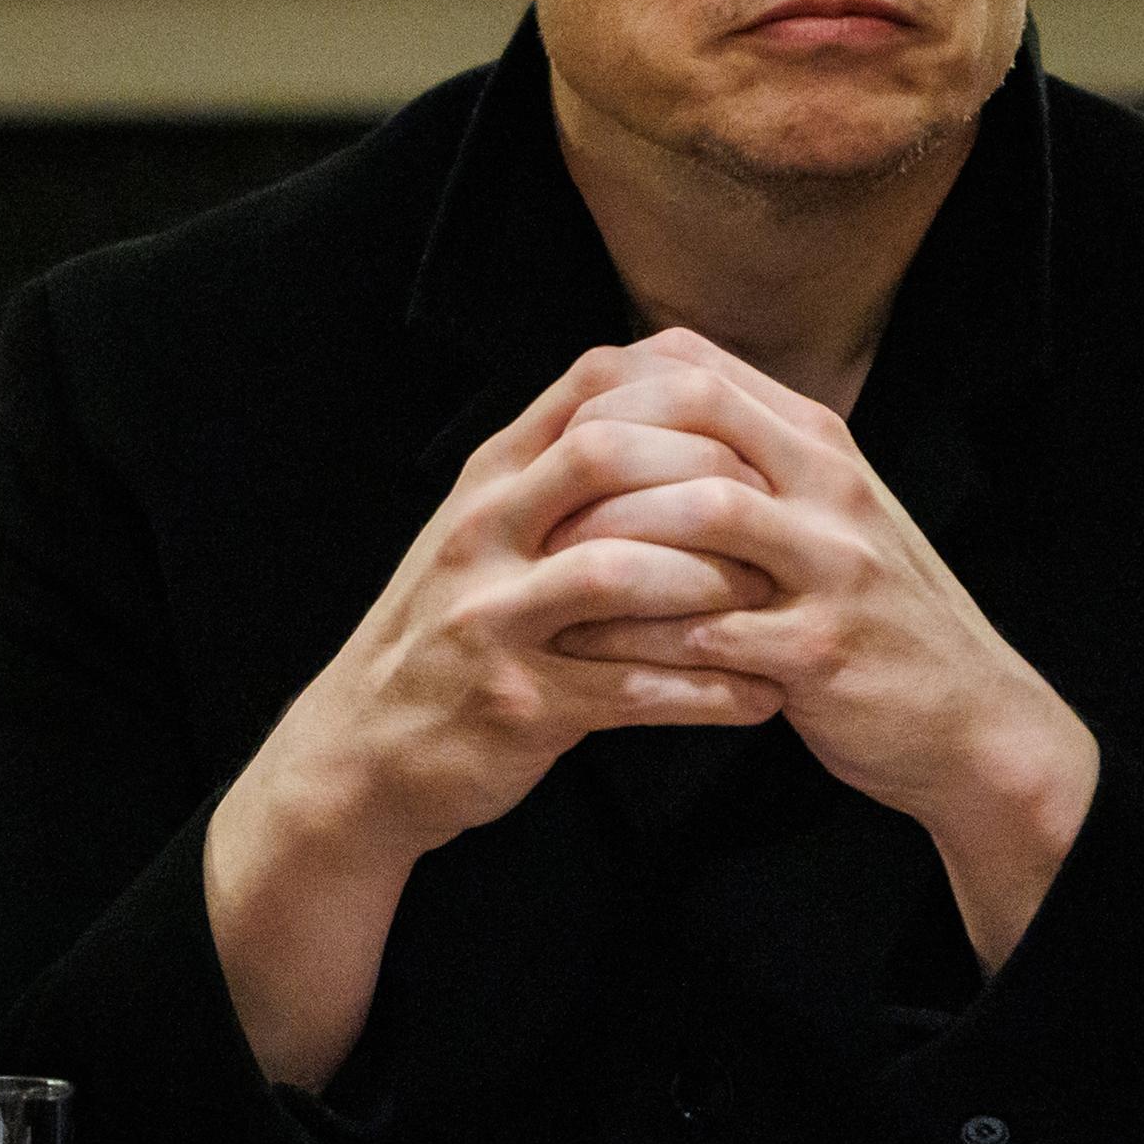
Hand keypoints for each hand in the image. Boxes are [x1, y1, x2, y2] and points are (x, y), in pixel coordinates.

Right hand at [205, 341, 785, 1086]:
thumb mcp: (484, 533)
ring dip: (713, 584)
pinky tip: (764, 699)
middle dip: (707, 477)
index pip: (590, 389)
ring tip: (783, 600)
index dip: (683, 393)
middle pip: (604, 458)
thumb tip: (659, 402)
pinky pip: (629, 688)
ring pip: (619, 573)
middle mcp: (483, 534)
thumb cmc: (450, 633)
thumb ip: (554, 471)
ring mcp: (493, 619)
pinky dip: (706, 691)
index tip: (758, 428)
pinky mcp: (515, 704)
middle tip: (783, 511)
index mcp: (489, 481)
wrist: (360, 754)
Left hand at [545, 328, 1099, 970]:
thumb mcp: (827, 515)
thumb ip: (752, 463)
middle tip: (526, 497)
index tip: (545, 435)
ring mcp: (833, 566)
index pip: (698, 366)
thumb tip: (642, 414)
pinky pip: (710, 631)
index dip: (606, 387)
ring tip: (542, 571)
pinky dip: (638, 638)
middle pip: (697, 415)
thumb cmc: (875, 617)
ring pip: (702, 514)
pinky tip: (580, 654)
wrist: (976, 721)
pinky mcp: (823, 651)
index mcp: (820, 445)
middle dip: (598, 449)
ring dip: (611, 539)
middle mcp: (831, 487)